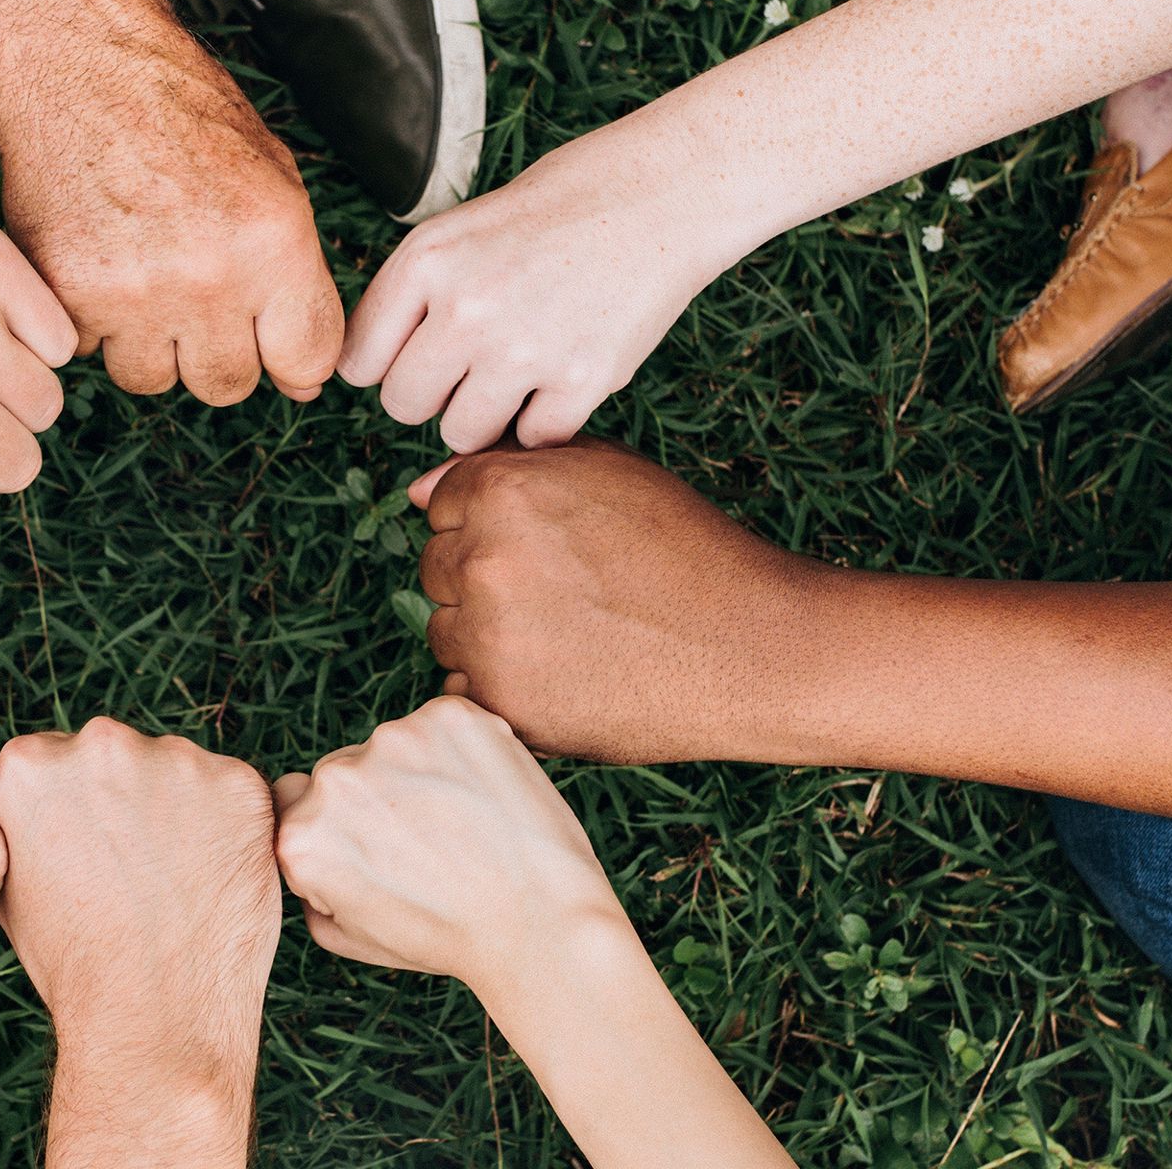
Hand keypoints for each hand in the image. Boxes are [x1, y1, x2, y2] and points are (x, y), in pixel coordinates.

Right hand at [0, 39, 342, 406]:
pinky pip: (90, 351)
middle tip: (195, 295)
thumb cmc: (180, 113)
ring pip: (152, 379)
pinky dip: (93, 322)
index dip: (291, 361)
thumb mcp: (273, 178)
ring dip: (151, 343)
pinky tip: (99, 262)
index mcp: (272, 242)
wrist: (81, 65)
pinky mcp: (68, 294)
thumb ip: (298, 280)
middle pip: (226, 385)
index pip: (306, 361)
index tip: (273, 345)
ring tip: (142, 274)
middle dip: (216, 352)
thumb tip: (305, 380)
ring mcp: (133, 292)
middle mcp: (208, 276)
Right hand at [0, 718, 278, 1160]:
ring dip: (181, 807)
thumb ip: (22, 819)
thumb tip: (39, 797)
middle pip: (117, 754)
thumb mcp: (11, 883)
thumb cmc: (76, 963)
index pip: (57, 760)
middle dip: (126, 797)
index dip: (77, 810)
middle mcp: (98, 744)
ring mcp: (174, 759)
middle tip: (135, 870)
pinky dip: (232, 828)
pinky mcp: (239, 783)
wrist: (152, 1015)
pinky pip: (235, 794)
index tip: (88, 852)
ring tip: (175, 883)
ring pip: (178, 769)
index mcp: (29, 764)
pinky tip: (212, 881)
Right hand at [270, 697, 628, 985]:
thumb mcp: (351, 937)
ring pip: (393, 746)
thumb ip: (308, 890)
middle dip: (376, 800)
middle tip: (429, 844)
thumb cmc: (448, 937)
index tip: (377, 851)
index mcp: (300, 835)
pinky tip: (485, 797)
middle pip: (342, 771)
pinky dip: (461, 751)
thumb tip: (304, 853)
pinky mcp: (448, 715)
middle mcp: (335, 779)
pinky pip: (442, 725)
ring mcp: (392, 739)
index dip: (336, 829)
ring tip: (464, 825)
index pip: (294, 802)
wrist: (539, 922)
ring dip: (418, 773)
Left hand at [338, 146, 734, 450]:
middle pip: (403, 405)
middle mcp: (467, 307)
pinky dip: (546, 420)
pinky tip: (564, 375)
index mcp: (427, 261)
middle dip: (433, 395)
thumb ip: (415, 294)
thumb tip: (372, 370)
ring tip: (520, 370)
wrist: (665, 192)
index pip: (359, 361)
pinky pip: (532, 439)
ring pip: (461, 434)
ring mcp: (524, 348)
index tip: (417, 355)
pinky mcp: (583, 380)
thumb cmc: (562, 205)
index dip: (386, 365)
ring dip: (486, 414)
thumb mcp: (462, 228)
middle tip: (475, 363)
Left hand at [410, 442, 838, 764]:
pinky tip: (564, 675)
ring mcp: (486, 638)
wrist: (752, 647)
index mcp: (500, 491)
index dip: (495, 522)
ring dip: (487, 633)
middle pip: (438, 566)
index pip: (443, 503)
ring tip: (571, 634)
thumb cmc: (686, 548)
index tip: (548, 544)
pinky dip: (499, 688)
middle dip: (487, 576)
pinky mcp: (500, 706)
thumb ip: (510, 464)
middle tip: (568, 593)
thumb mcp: (609, 471)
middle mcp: (482, 561)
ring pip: (445, 629)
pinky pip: (463, 689)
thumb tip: (420, 491)